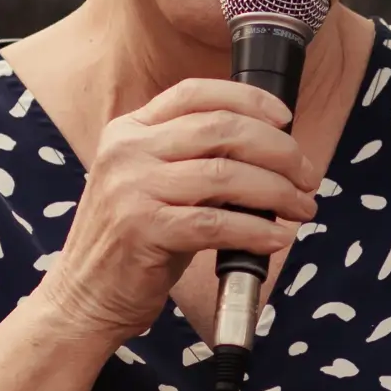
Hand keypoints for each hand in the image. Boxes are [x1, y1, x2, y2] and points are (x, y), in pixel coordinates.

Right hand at [30, 76, 317, 341]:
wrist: (84, 296)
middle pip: (221, 129)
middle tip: (306, 174)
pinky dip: (256, 230)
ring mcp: (132, 189)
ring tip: (302, 206)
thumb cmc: (130, 243)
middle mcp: (127, 151)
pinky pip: (217, 224)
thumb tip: (268, 153)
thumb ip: (195, 160)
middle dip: (278, 150)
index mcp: (129, 131)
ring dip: (278, 191)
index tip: (285, 118)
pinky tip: (276, 237)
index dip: (249, 99)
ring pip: (226, 175)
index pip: (196, 93)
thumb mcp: (152, 185)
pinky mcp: (143, 230)